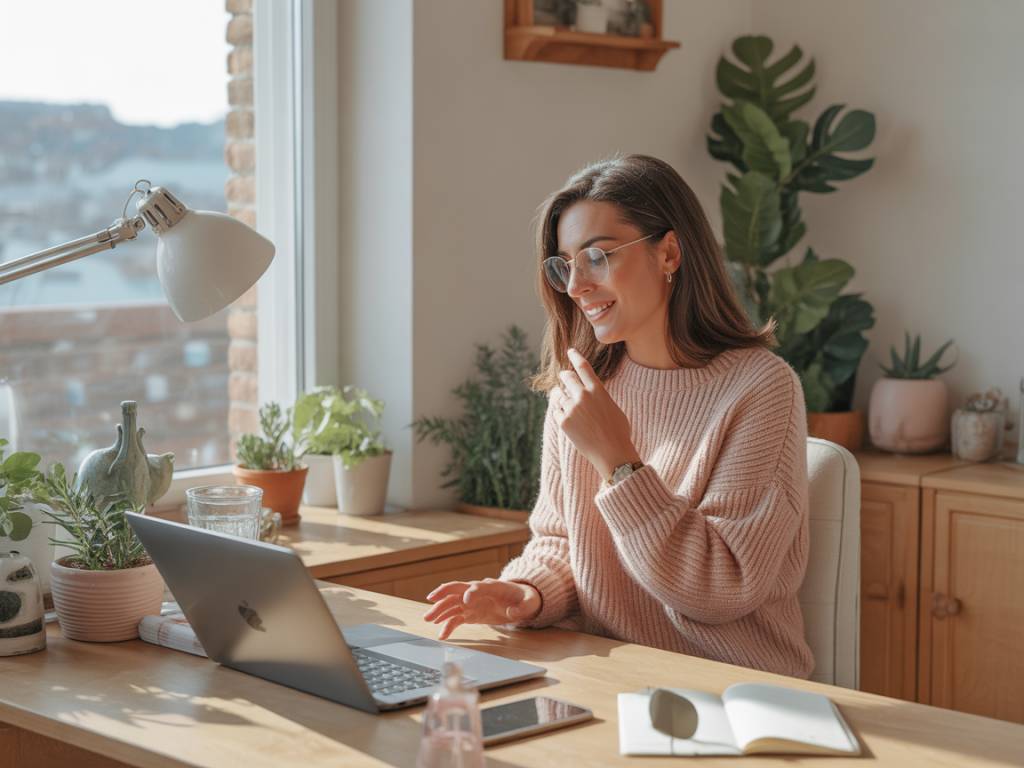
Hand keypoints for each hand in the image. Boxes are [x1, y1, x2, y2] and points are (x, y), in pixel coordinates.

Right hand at [423, 579, 541, 639]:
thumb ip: (523, 607)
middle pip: (457, 591)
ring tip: (428, 619)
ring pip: (452, 604)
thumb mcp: (530, 602)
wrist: (522, 601)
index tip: (466, 601)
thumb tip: (512, 612)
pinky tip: (442, 634)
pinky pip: (456, 618)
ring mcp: (472, 603)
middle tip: (431, 603)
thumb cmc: (525, 598)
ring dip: (440, 611)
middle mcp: (477, 592)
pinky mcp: (471, 613)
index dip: (471, 592)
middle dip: (444, 596)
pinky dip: (448, 625)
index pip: (477, 586)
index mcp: (491, 586)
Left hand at [553, 347, 640, 479]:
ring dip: (562, 397)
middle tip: (564, 378)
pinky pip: (556, 411)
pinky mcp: (564, 422)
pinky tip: (568, 419)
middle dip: (564, 377)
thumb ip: (599, 396)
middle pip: (566, 377)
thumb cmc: (618, 432)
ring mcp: (572, 408)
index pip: (583, 367)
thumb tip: (589, 392)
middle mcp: (583, 396)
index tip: (570, 351)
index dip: (575, 356)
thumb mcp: (613, 408)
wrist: (613, 454)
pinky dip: (560, 413)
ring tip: (570, 406)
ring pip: (559, 395)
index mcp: (598, 390)